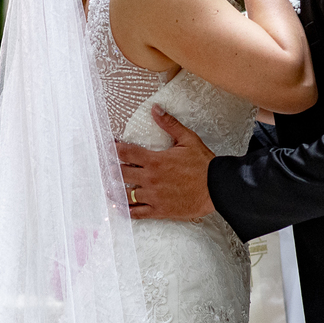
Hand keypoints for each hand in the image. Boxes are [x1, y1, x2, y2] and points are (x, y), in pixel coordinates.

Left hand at [117, 105, 216, 220]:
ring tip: (109, 187)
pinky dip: (126, 211)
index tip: (108, 147)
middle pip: (121, 174)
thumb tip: (155, 109)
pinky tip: (120, 208)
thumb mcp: (188, 139)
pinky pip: (137, 213)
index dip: (114, 149)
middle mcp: (150, 179)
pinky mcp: (159, 211)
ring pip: (125, 195)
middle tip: (105, 167)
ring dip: (115, 190)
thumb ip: (170, 124)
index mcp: (155, 161)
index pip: (126, 153)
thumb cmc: (204, 164)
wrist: (217, 187)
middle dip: (111, 169)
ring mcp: (153, 196)